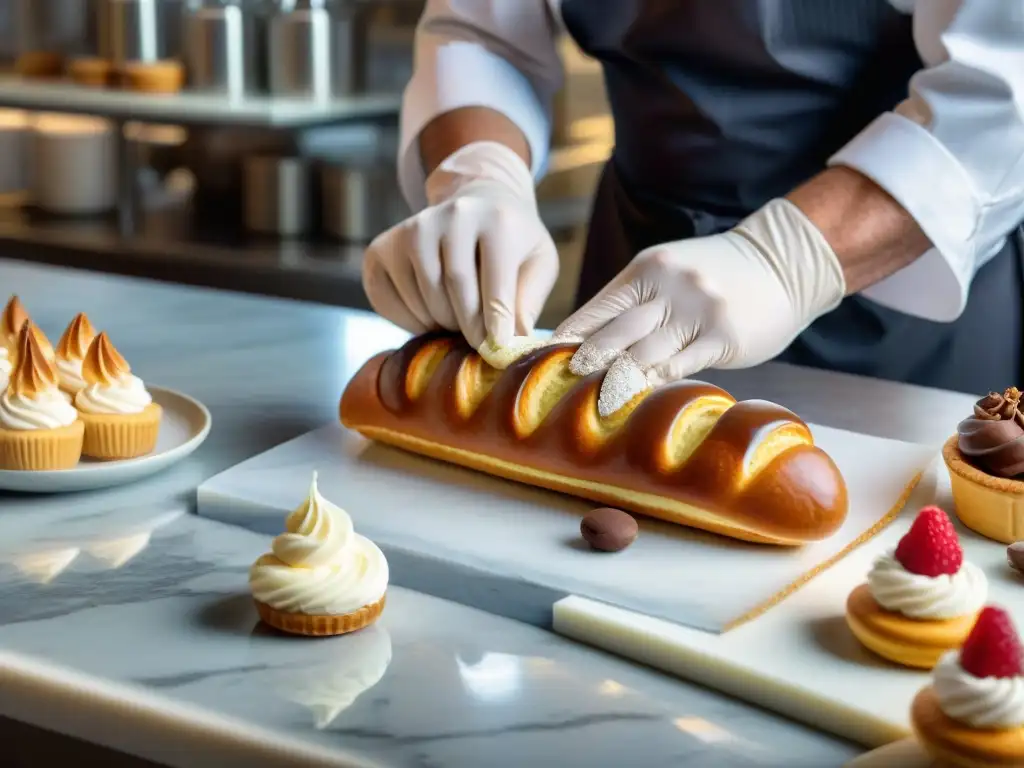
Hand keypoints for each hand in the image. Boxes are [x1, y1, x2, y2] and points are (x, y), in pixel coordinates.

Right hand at [362, 141, 558, 349]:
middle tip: (478, 342)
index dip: (496, 325)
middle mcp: (452, 216)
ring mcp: (413, 229)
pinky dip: (410, 322)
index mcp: (497, 220)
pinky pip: (388, 302)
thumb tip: (513, 344)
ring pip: (423, 299)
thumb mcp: (537, 265)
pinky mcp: (382, 247)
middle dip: (468, 327)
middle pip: (455, 289)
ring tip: (458, 321)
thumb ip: (527, 302)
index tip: (497, 350)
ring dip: (441, 324)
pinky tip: (430, 316)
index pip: (495, 284)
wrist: (477, 206)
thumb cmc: (511, 244)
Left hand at [552, 199, 845, 416]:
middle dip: (582, 363)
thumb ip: (633, 304)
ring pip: (643, 354)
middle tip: (555, 389)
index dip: (566, 340)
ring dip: (614, 381)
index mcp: (646, 271)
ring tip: (589, 403)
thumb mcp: (669, 273)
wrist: (782, 262)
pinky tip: (636, 400)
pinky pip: (680, 366)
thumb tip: (586, 341)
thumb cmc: (716, 274)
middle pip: (613, 333)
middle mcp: (666, 287)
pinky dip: (655, 384)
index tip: (541, 364)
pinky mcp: (722, 336)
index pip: (595, 310)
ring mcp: (695, 311)